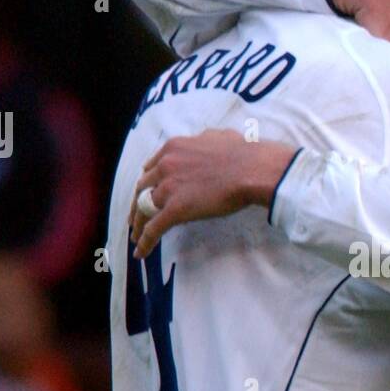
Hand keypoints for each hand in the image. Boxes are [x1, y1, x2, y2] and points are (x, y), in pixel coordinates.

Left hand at [130, 130, 297, 258]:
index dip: (148, 182)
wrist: (253, 169)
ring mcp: (168, 188)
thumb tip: (204, 142)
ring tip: (137, 236)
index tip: (148, 190)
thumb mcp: (216, 137)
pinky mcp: (176, 210)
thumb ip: (202, 141)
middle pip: (142, 188)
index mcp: (173, 148)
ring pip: (143, 209)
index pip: (152, 167)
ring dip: (139, 224)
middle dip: (138, 202)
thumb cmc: (243, 152)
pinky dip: (145, 242)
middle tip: (136, 215)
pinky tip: (141, 253)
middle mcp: (165, 165)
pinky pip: (154, 229)